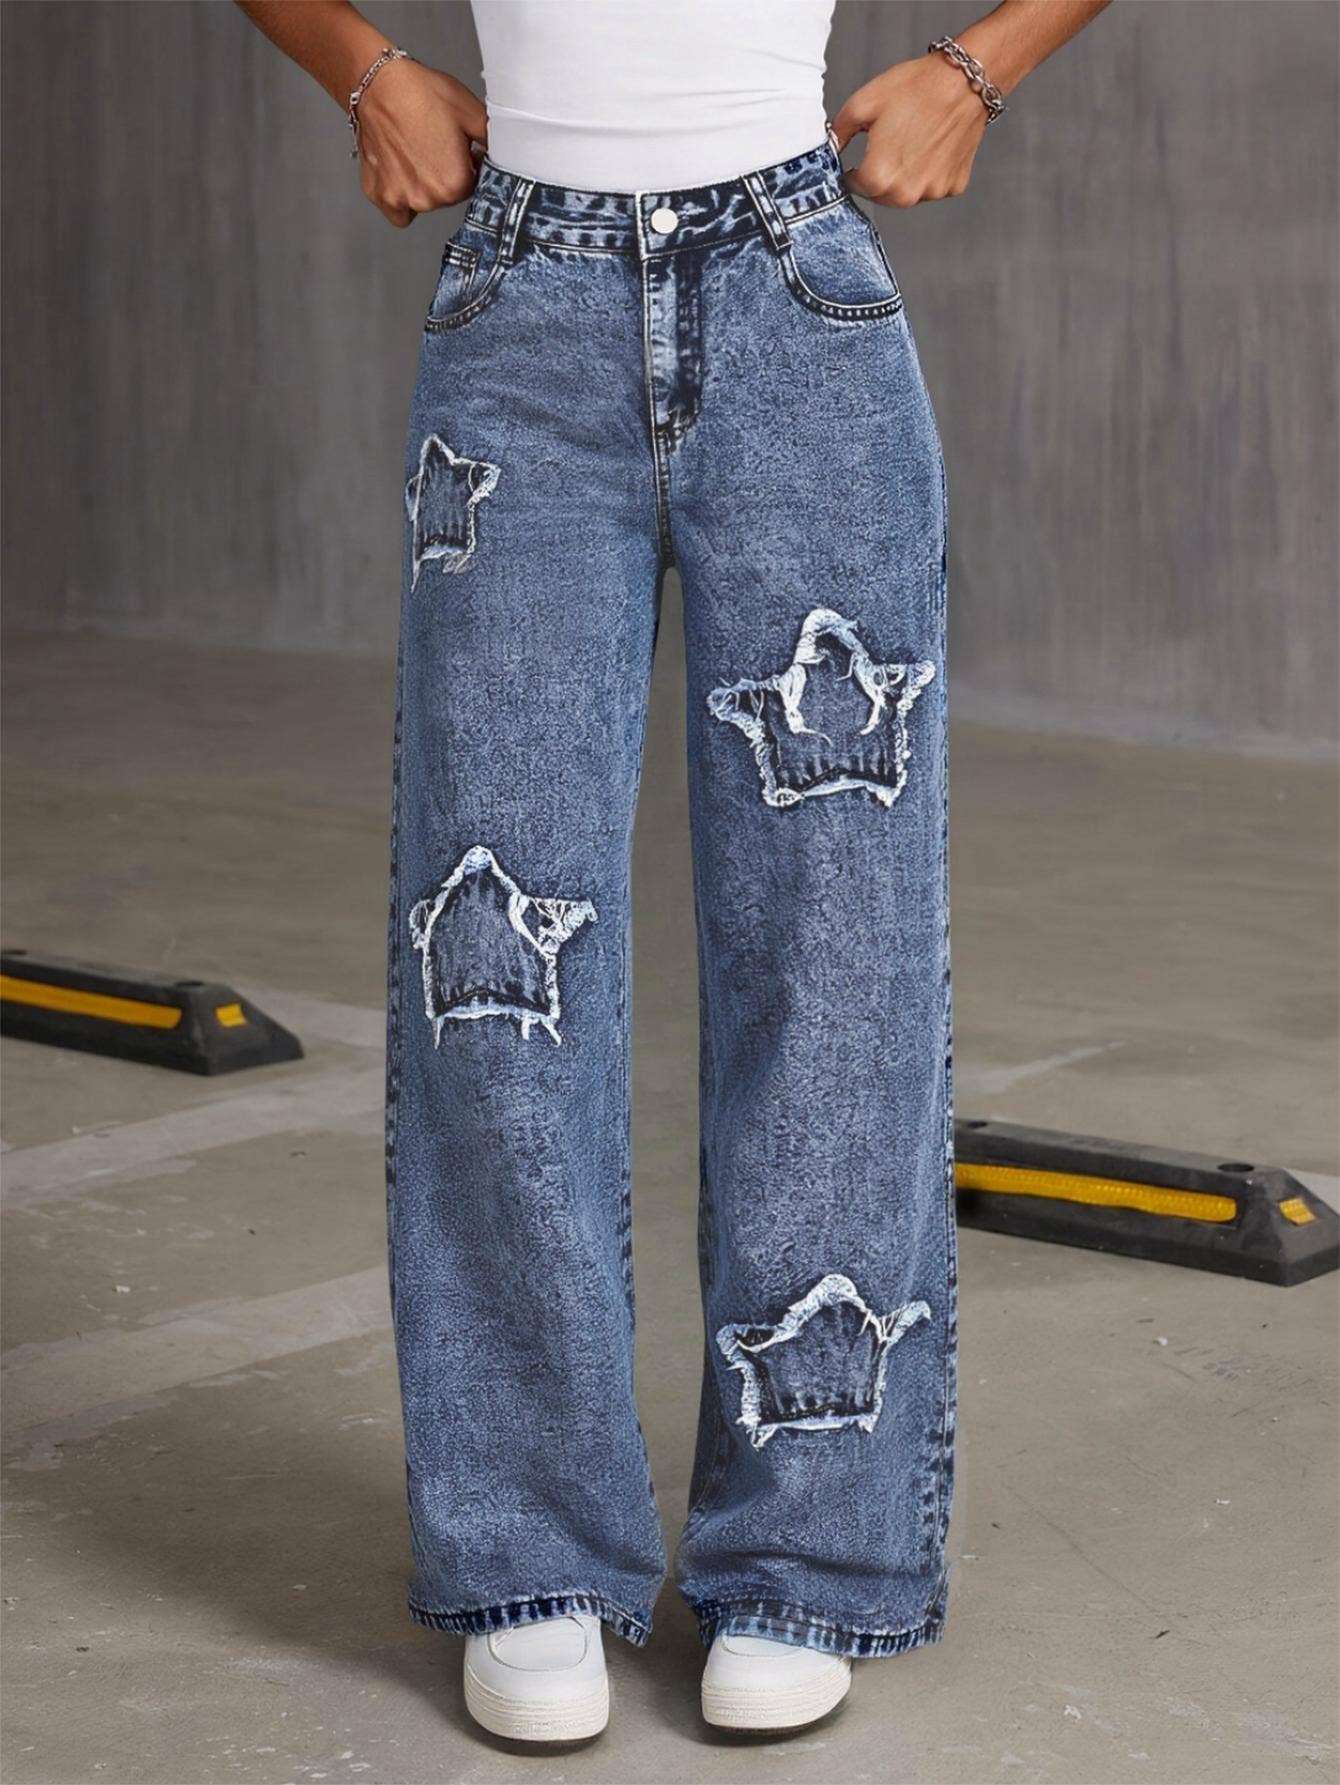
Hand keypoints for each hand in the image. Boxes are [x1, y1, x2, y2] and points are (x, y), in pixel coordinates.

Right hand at [355, 58, 487, 227]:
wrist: (379, 84)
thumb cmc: (423, 94)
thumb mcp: (472, 113)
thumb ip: (495, 144)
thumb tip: (511, 161)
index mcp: (455, 184)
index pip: (472, 186)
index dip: (467, 164)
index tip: (457, 147)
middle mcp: (428, 198)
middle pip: (446, 196)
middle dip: (445, 174)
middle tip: (433, 143)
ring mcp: (400, 199)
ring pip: (423, 202)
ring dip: (423, 185)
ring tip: (415, 150)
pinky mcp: (379, 194)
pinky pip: (398, 210)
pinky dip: (400, 195)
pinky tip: (400, 169)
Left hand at [832, 54, 988, 207]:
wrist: (964, 81)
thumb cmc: (916, 88)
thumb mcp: (863, 103)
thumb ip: (838, 133)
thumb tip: (827, 149)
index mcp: (877, 178)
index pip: (852, 185)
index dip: (853, 168)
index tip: (860, 154)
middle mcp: (904, 194)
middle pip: (879, 194)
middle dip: (878, 174)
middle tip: (889, 142)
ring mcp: (931, 193)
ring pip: (905, 192)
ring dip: (903, 176)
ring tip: (912, 140)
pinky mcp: (952, 187)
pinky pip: (931, 186)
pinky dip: (928, 172)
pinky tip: (932, 146)